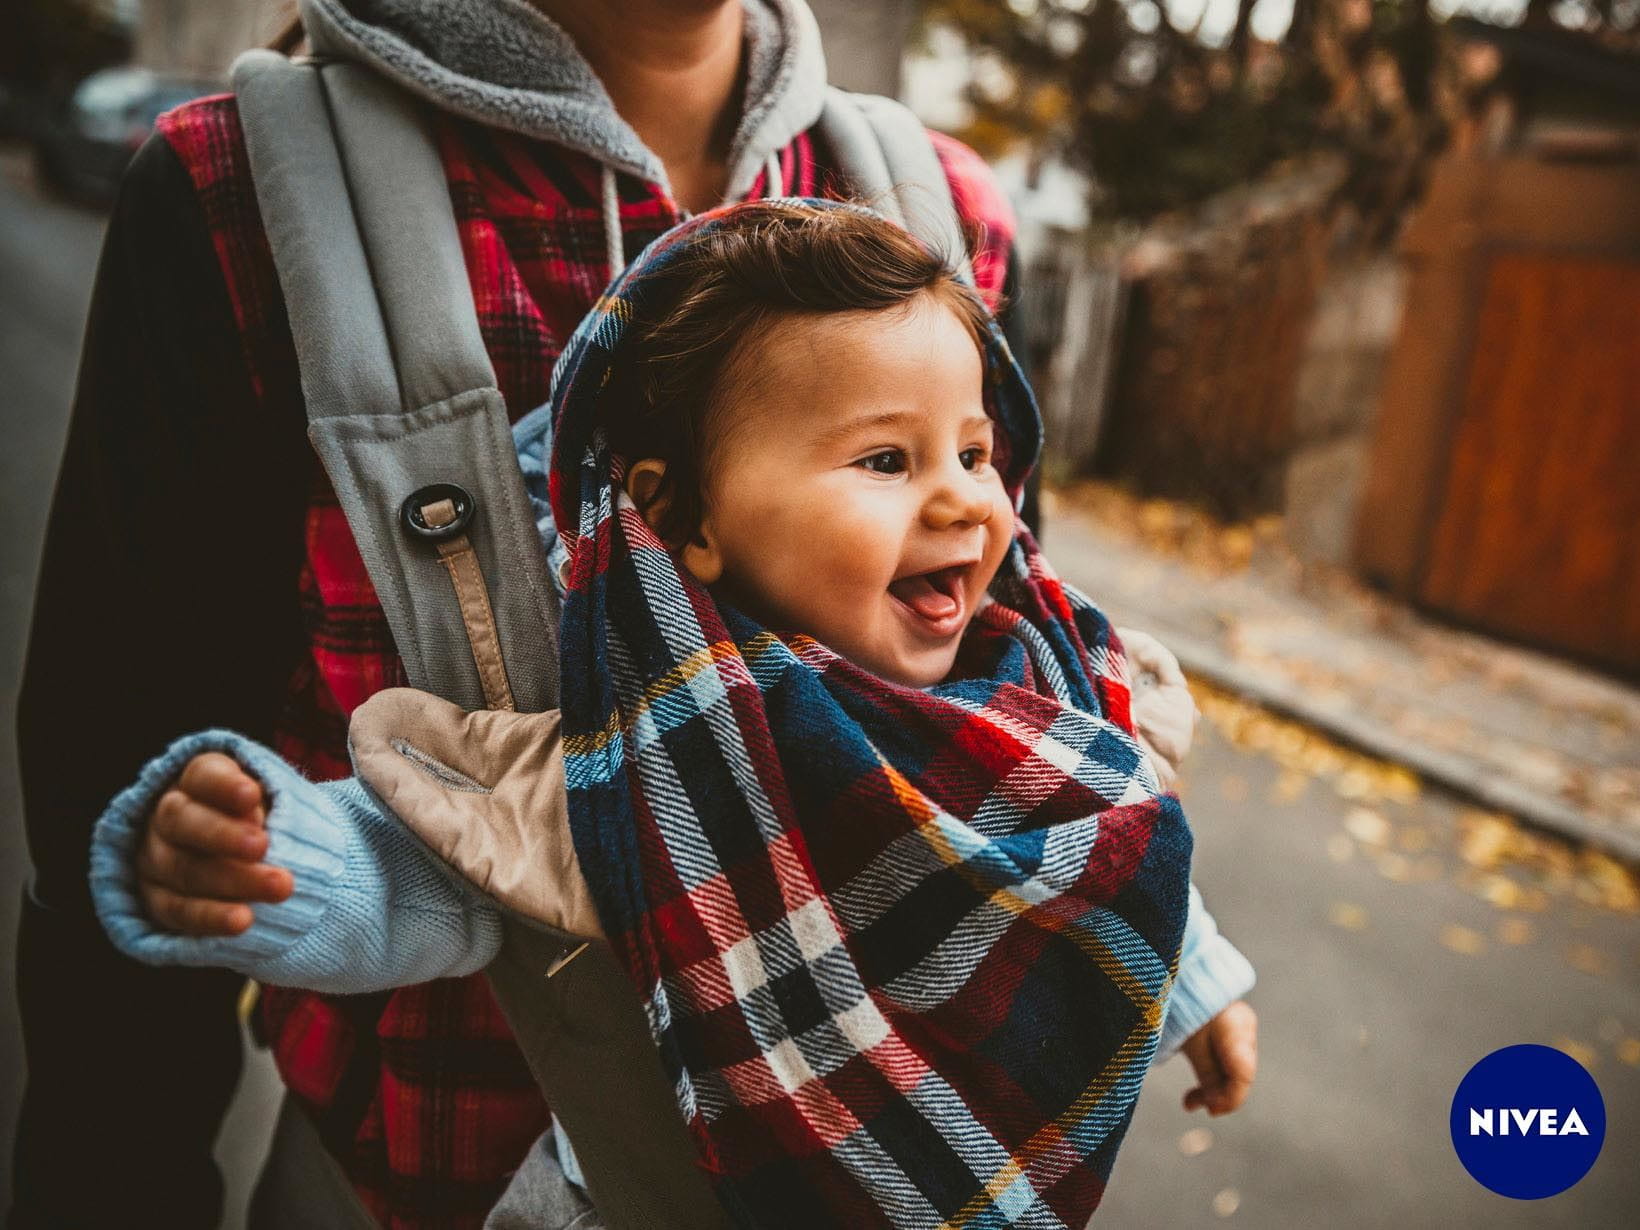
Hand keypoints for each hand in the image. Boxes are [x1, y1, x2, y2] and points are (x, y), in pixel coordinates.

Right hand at [136, 752, 292, 935]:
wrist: (234, 859)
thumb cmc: (261, 820)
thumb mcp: (268, 800)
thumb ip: (262, 807)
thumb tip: (255, 823)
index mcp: (197, 780)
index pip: (202, 776)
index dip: (224, 785)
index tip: (251, 795)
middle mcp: (167, 816)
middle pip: (183, 821)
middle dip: (224, 835)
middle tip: (263, 847)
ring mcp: (155, 859)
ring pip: (184, 869)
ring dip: (232, 881)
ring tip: (278, 889)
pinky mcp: (157, 900)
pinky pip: (179, 911)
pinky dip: (212, 918)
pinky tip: (243, 922)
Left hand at [1180, 999, 1257, 1115]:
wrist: (1179, 975)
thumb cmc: (1182, 1004)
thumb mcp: (1189, 1042)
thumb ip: (1207, 1073)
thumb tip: (1216, 1109)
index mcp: (1235, 1026)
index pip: (1243, 1073)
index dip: (1230, 1099)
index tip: (1211, 1111)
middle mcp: (1245, 1028)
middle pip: (1239, 1074)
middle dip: (1217, 1094)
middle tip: (1191, 1104)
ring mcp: (1240, 1029)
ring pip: (1232, 1072)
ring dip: (1212, 1089)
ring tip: (1189, 1102)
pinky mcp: (1230, 1033)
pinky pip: (1226, 1062)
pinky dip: (1211, 1077)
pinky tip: (1193, 1095)